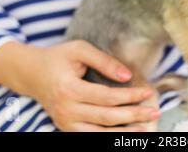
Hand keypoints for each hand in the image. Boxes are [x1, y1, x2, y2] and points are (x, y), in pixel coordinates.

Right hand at [0, 40, 159, 131]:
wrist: (31, 73)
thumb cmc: (58, 58)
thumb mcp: (79, 50)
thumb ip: (104, 61)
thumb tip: (127, 76)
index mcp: (69, 89)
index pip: (107, 97)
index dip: (130, 96)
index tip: (149, 92)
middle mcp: (66, 110)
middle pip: (106, 117)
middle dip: (133, 116)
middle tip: (155, 111)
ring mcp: (65, 122)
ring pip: (99, 133)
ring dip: (124, 134)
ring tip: (146, 130)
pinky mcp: (66, 128)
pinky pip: (90, 137)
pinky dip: (108, 137)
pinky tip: (125, 135)